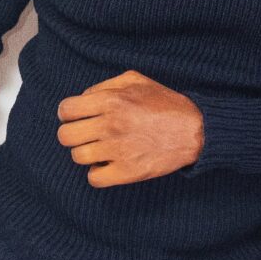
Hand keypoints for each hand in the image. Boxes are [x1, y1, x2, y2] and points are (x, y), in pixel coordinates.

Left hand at [57, 71, 203, 185]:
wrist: (194, 131)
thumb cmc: (165, 104)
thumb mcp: (136, 80)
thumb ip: (105, 86)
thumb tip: (82, 99)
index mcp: (111, 101)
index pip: (66, 110)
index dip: (67, 114)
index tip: (76, 118)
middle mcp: (111, 125)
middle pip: (66, 136)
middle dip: (72, 135)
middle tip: (85, 136)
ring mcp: (118, 150)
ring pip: (78, 157)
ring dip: (86, 154)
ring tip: (99, 151)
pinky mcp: (127, 172)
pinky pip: (94, 178)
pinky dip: (97, 174)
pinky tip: (107, 166)